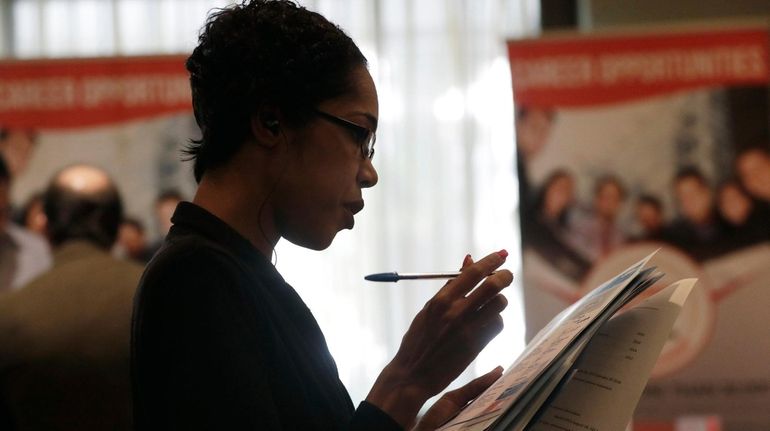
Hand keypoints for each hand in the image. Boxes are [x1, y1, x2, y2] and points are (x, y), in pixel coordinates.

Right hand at [366, 250, 512, 426]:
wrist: (413, 374)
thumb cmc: (418, 338)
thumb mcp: (429, 309)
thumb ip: (450, 286)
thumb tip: (469, 260)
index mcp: (441, 300)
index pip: (473, 272)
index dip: (491, 260)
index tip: (501, 254)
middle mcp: (456, 313)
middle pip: (493, 285)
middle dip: (504, 276)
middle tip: (506, 274)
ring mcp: (469, 330)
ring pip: (499, 304)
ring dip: (499, 300)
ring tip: (491, 302)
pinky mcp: (477, 345)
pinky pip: (498, 324)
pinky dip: (496, 319)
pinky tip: (487, 321)